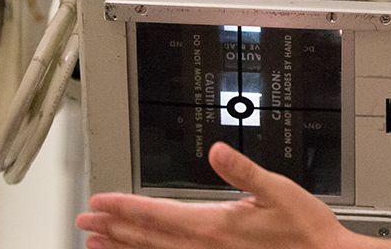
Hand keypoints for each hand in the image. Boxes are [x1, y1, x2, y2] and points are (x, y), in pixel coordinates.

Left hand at [76, 142, 356, 248]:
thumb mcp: (279, 189)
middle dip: (113, 228)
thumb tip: (218, 151)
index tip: (99, 203)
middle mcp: (205, 247)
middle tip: (85, 221)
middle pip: (147, 237)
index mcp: (215, 225)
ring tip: (97, 243)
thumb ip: (244, 171)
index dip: (124, 207)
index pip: (158, 214)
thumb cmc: (305, 230)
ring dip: (123, 248)